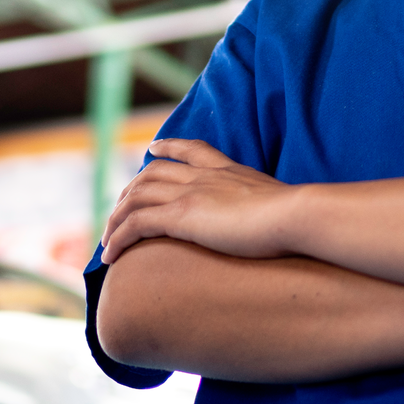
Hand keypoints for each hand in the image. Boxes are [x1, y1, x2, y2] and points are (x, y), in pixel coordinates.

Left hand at [101, 139, 298, 262]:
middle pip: (152, 174)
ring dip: (115, 219)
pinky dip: (118, 238)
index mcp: (227, 169)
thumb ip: (272, 208)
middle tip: (117, 211)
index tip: (153, 149)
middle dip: (129, 191)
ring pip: (136, 198)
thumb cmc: (298, 218)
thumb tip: (287, 222)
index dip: (168, 147)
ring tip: (106, 241)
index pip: (190, 149)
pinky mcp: (181, 216)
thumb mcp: (281, 204)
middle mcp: (203, 176)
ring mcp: (190, 193)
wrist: (295, 216)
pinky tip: (110, 255)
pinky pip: (135, 224)